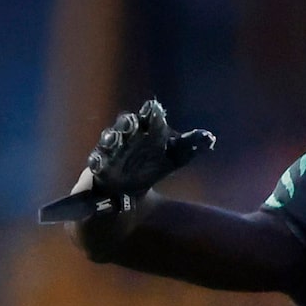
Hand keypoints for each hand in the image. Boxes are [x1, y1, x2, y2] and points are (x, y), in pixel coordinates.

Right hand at [39, 101, 216, 228]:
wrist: (125, 196)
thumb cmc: (148, 168)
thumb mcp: (172, 159)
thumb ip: (190, 146)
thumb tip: (210, 138)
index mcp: (144, 131)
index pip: (148, 118)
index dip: (150, 113)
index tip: (154, 109)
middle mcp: (125, 138)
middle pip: (125, 126)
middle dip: (128, 123)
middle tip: (133, 121)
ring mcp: (109, 152)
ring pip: (108, 142)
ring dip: (110, 139)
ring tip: (113, 139)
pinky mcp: (97, 170)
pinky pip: (95, 165)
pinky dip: (96, 164)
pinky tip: (97, 165)